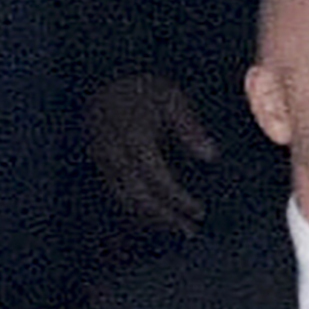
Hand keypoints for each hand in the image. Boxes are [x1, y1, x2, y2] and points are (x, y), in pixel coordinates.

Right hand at [85, 73, 219, 235]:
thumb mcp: (171, 98)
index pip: (158, 180)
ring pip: (125, 200)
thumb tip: (210, 157)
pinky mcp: (98, 163)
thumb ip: (189, 129)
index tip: (198, 212)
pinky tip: (152, 215)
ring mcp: (103, 160)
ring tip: (174, 229)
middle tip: (188, 231)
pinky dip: (136, 208)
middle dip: (165, 218)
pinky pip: (116, 193)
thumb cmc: (142, 86)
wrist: (102, 77)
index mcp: (135, 138)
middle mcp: (115, 154)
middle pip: (139, 197)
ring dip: (150, 219)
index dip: (178, 200)